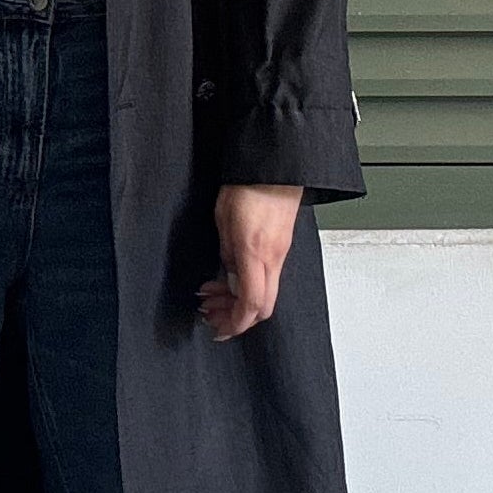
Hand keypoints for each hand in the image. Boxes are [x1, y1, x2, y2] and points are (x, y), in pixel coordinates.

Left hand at [197, 184, 302, 341]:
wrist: (275, 163)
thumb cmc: (246, 184)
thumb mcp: (223, 221)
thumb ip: (228, 254)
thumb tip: (230, 279)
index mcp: (256, 254)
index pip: (251, 304)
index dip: (234, 323)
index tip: (218, 329)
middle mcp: (274, 258)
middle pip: (263, 306)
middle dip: (236, 317)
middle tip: (210, 313)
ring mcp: (281, 252)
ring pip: (266, 292)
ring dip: (239, 301)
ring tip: (213, 295)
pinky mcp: (282, 244)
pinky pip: (268, 276)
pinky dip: (249, 285)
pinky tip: (230, 277)